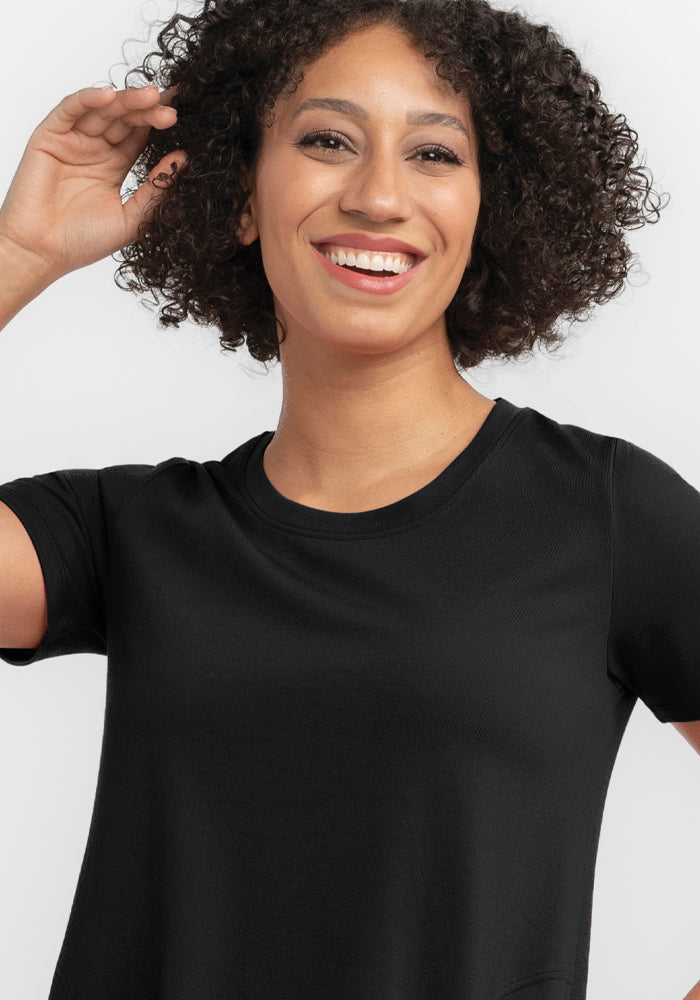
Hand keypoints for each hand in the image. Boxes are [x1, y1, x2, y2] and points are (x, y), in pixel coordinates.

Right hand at [0, 84, 187, 282]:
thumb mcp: (132, 217)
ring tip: (151, 97)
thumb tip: (184, 159)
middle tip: (172, 107)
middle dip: (148, 110)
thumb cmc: (83, 242)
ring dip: (126, 101)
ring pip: (102, 111)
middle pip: (125, 119)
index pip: (140, 135)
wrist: (43, 253)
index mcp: (114, 165)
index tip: (184, 115)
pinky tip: (109, 96)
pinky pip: (69, 110)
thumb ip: (156, 189)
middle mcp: (95, 149)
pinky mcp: (49, 137)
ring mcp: (72, 141)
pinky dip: (88, 99)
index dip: (159, 123)